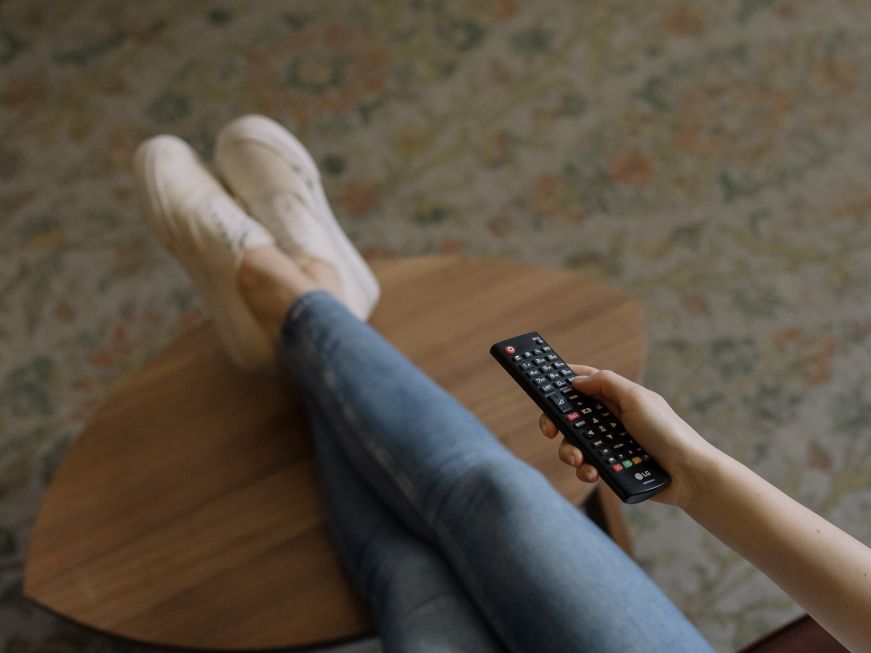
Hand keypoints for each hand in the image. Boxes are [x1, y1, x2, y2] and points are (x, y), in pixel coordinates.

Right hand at [538, 365, 721, 506]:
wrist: (687, 474)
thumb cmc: (666, 431)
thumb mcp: (636, 398)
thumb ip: (605, 383)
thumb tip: (576, 381)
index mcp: (617, 398)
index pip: (584, 383)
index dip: (563, 382)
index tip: (543, 384)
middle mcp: (611, 419)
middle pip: (572, 416)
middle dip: (558, 423)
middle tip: (550, 430)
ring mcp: (611, 444)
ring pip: (575, 444)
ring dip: (570, 451)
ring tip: (578, 460)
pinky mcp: (611, 466)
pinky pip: (587, 466)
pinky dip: (585, 470)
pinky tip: (592, 473)